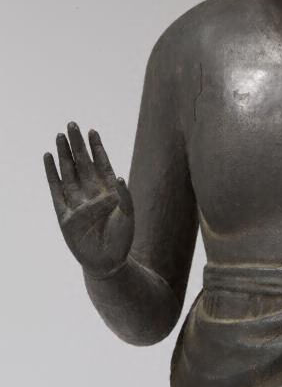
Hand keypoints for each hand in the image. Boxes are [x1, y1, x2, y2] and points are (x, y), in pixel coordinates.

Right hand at [44, 122, 133, 278]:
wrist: (108, 262)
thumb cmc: (121, 239)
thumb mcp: (129, 217)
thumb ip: (126, 197)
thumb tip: (120, 177)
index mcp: (109, 191)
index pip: (102, 164)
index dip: (97, 148)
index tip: (92, 131)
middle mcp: (92, 192)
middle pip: (83, 163)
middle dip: (78, 144)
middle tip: (72, 124)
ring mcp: (77, 201)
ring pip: (69, 172)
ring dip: (64, 154)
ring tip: (59, 136)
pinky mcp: (64, 214)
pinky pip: (56, 190)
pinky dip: (52, 174)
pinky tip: (48, 158)